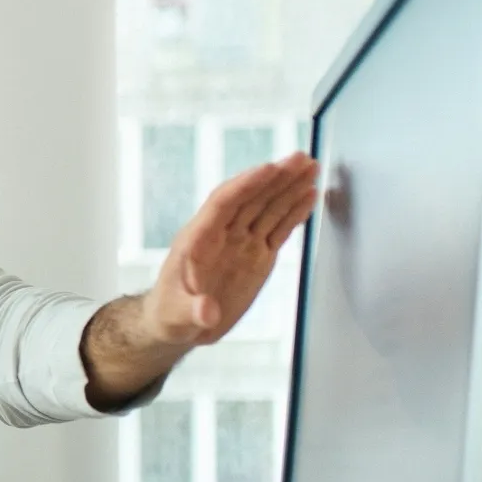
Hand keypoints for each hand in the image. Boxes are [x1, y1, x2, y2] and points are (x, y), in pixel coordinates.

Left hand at [143, 151, 319, 345]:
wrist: (180, 323)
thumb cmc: (171, 315)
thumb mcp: (177, 317)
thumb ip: (193, 312)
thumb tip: (207, 312)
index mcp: (198, 240)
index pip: (223, 203)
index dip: (245, 185)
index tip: (269, 168)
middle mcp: (221, 235)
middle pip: (250, 198)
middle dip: (275, 177)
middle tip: (301, 158)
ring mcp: (241, 243)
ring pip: (266, 207)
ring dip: (288, 187)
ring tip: (311, 166)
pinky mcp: (256, 255)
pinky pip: (277, 228)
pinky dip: (294, 212)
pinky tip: (309, 195)